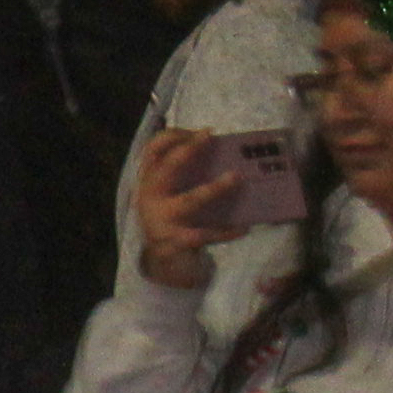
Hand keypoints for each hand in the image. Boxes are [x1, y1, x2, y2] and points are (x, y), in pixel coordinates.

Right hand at [129, 126, 250, 289]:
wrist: (161, 261)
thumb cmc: (172, 217)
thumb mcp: (168, 193)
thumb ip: (183, 174)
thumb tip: (222, 152)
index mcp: (148, 182)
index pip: (152, 149)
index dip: (174, 136)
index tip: (200, 131)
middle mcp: (151, 198)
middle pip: (167, 168)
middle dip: (188, 150)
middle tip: (209, 135)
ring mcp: (163, 220)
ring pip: (190, 201)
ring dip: (214, 188)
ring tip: (235, 178)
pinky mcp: (177, 241)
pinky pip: (206, 234)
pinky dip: (226, 231)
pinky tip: (244, 228)